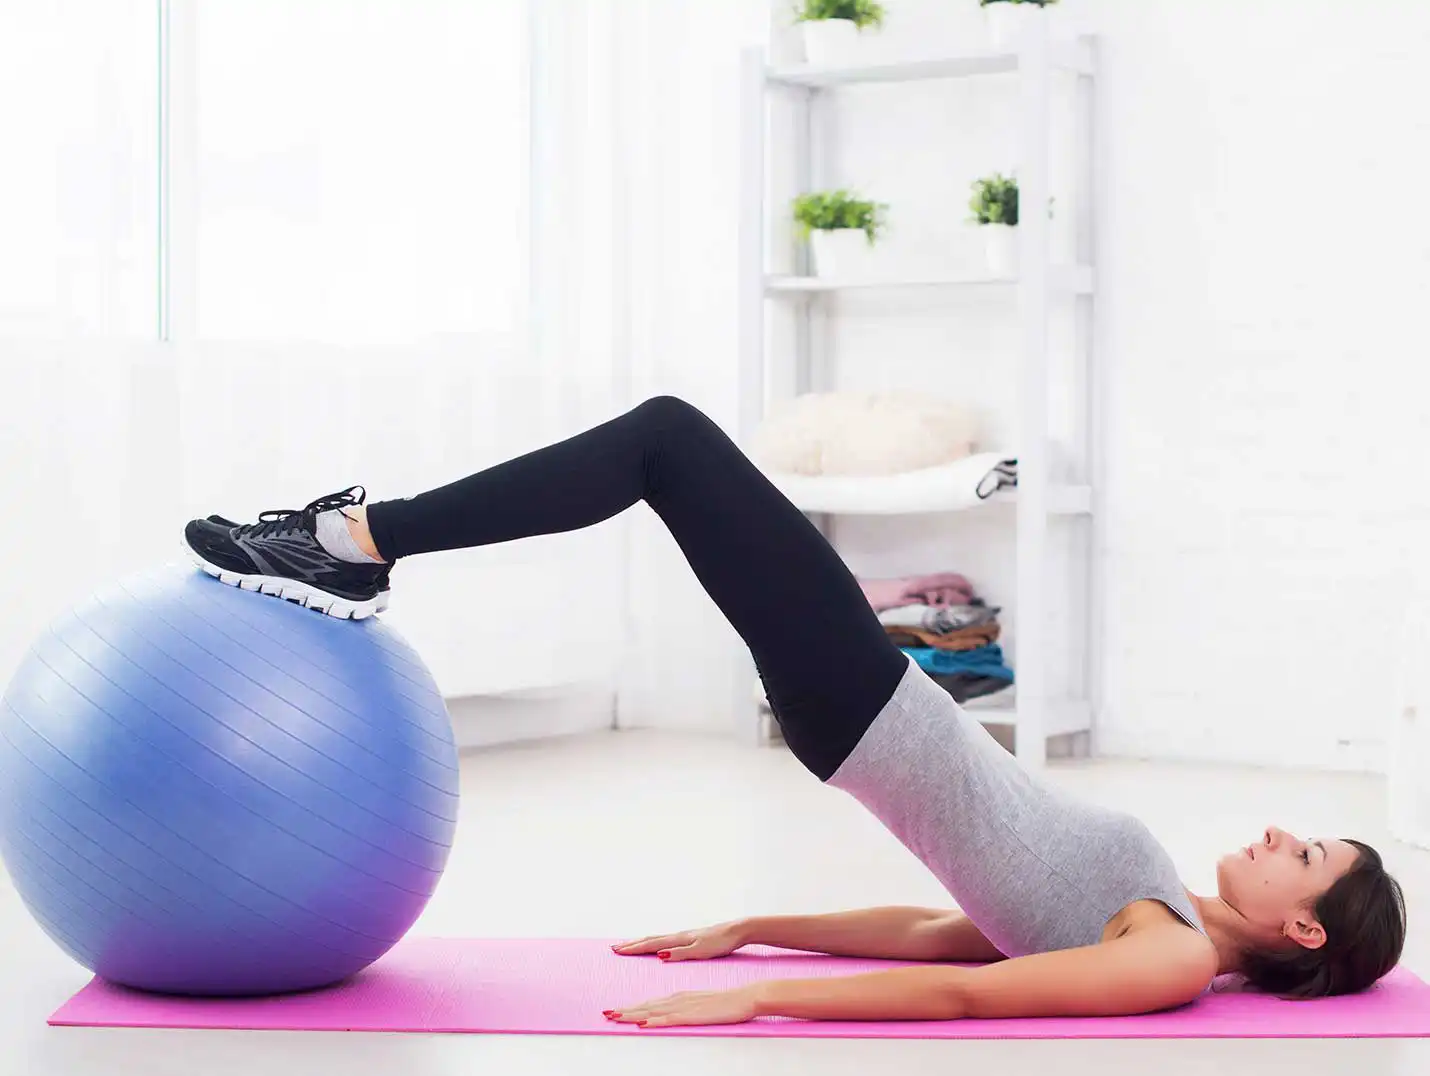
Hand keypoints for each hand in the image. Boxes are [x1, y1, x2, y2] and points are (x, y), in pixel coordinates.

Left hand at [604, 985, 759, 1028]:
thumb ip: (685, 1008)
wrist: (744, 997)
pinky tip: (643, 1024)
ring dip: (632, 1014)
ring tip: (615, 1016)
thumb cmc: (726, 1003)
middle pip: (646, 1006)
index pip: (650, 1003)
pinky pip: (670, 1019)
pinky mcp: (693, 1015)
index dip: (631, 1007)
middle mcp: (678, 999)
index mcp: (679, 997)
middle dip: (625, 1010)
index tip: (615, 1010)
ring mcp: (684, 1006)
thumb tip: (671, 1015)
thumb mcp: (701, 1005)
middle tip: (606, 1014)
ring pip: (652, 1011)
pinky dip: (654, 1021)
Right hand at [610, 919, 748, 961]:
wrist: (736, 931)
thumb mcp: (700, 951)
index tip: (617, 951)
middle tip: (614, 948)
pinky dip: (653, 942)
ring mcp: (683, 936)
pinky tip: (655, 946)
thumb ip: (680, 953)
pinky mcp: (689, 938)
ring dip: (641, 942)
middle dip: (632, 944)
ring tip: (629, 945)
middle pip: (650, 939)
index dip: (633, 948)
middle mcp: (678, 936)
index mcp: (679, 939)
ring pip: (656, 938)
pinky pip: (665, 940)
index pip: (651, 944)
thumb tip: (658, 954)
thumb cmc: (720, 943)